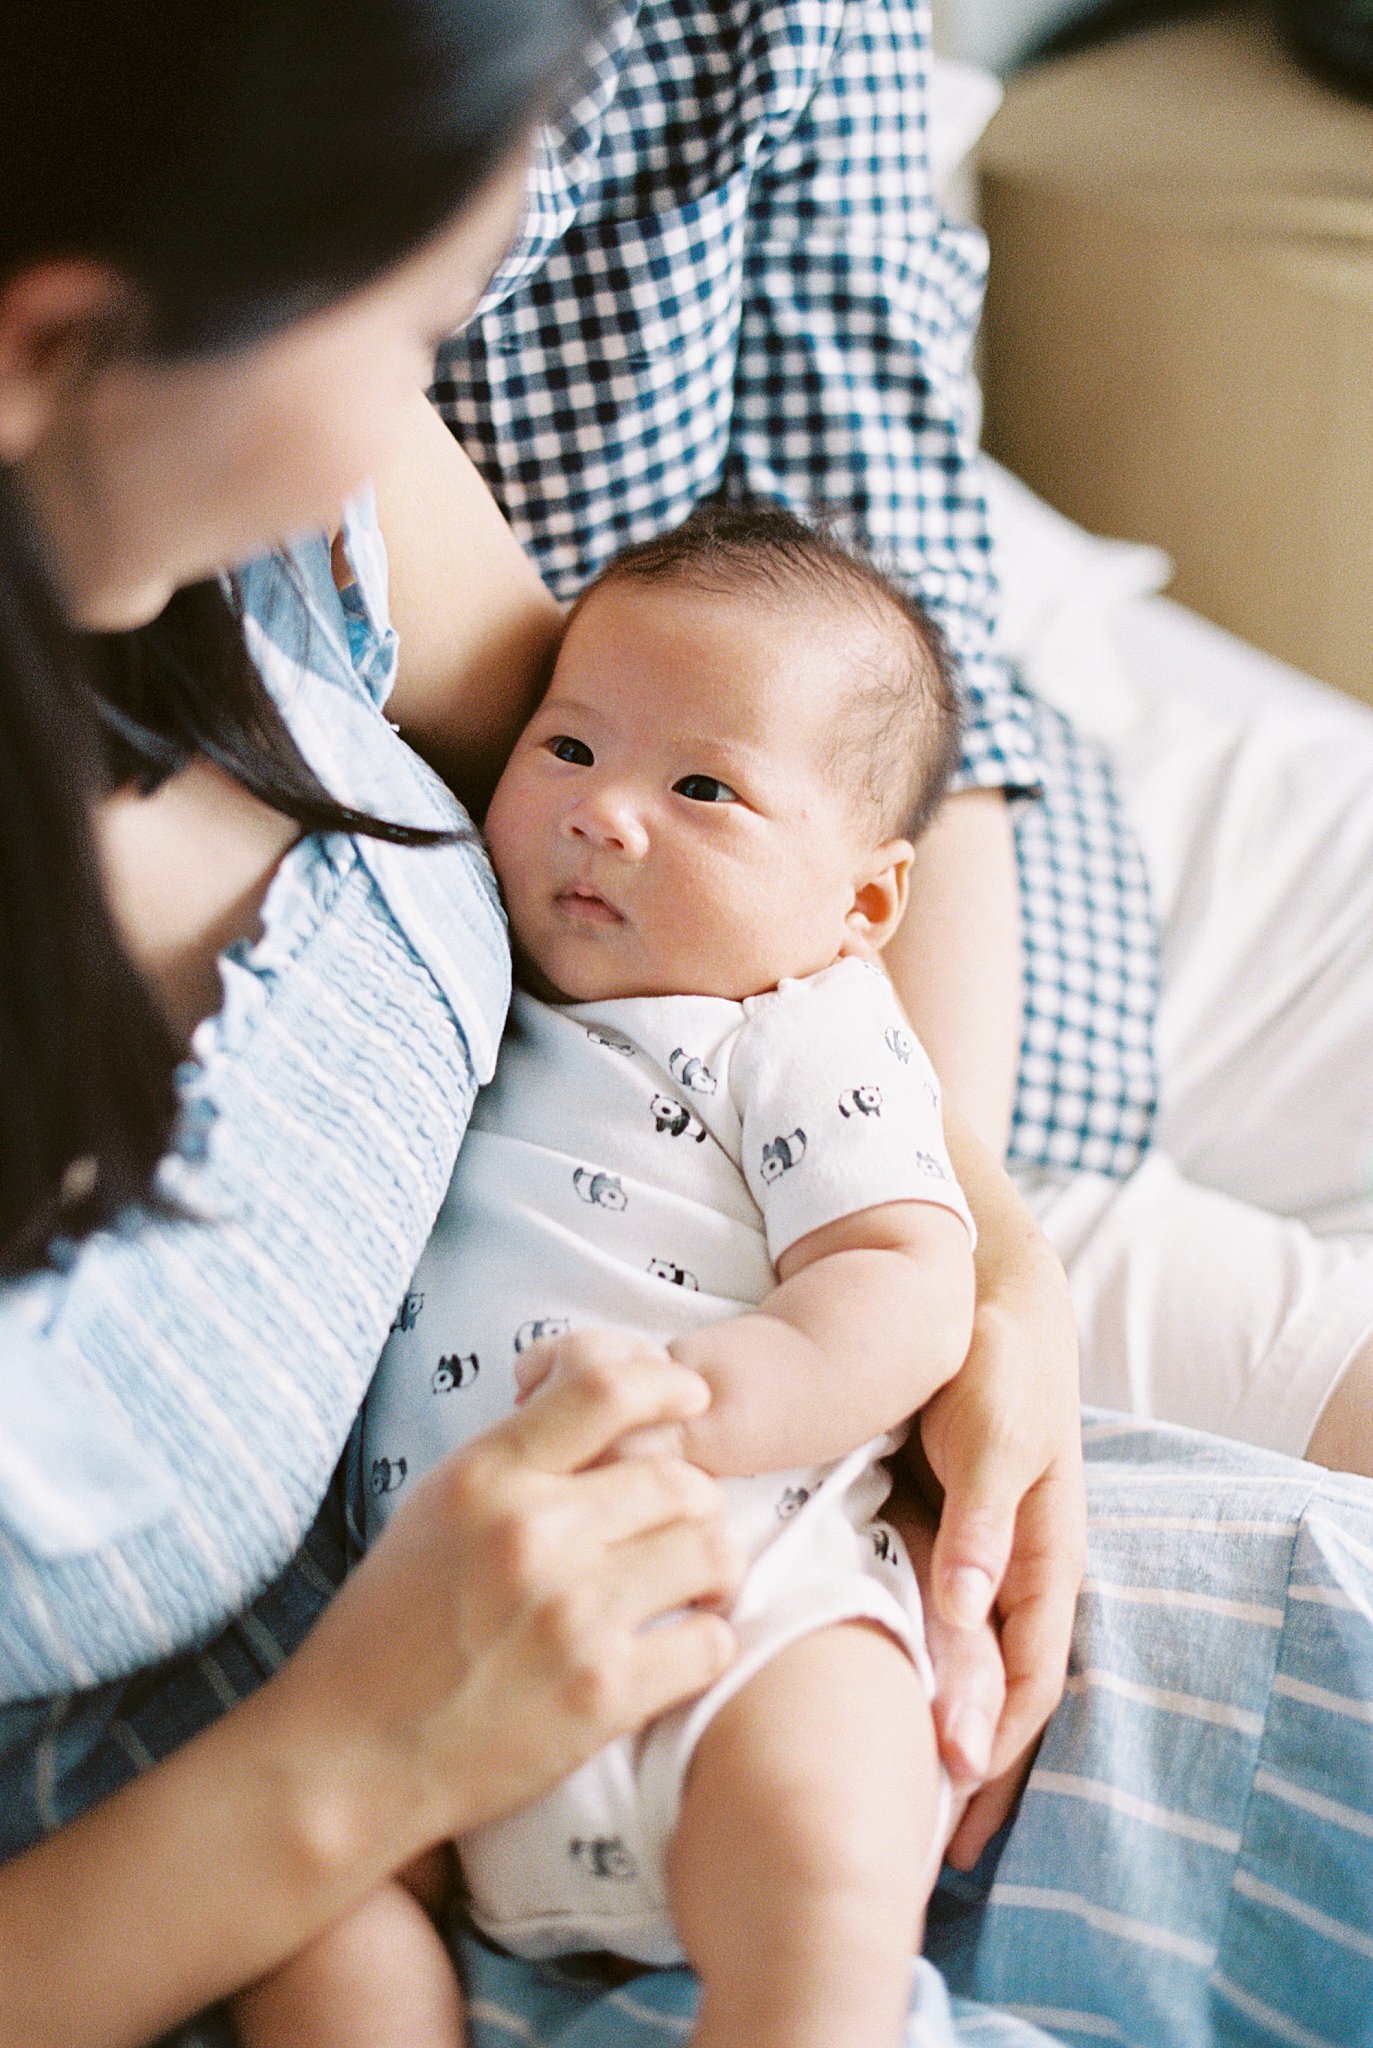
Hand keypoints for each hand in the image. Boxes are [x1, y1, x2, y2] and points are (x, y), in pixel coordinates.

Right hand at [284, 1348, 740, 1859]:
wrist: (346, 1756)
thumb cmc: (388, 1627)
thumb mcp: (436, 1507)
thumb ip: (519, 1456)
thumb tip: (604, 1406)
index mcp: (487, 1476)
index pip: (608, 1390)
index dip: (667, 1383)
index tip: (690, 1399)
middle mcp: (534, 1533)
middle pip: (680, 1478)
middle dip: (695, 1498)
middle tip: (685, 1524)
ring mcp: (572, 1615)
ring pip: (710, 1550)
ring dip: (713, 1566)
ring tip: (695, 1586)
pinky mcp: (601, 1696)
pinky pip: (710, 1643)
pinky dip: (707, 1641)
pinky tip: (679, 1646)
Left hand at [913, 1239, 1084, 1866]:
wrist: (978, 1300)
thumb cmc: (997, 1365)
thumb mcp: (994, 1437)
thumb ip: (981, 1524)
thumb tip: (971, 1614)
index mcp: (1045, 1556)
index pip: (1028, 1672)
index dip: (994, 1734)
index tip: (949, 1789)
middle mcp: (1015, 1571)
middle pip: (1003, 1692)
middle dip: (978, 1769)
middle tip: (937, 1851)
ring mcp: (978, 1558)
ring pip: (968, 1668)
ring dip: (946, 1732)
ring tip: (911, 1811)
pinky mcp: (939, 1536)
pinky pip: (932, 1621)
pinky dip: (919, 1673)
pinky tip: (881, 1707)